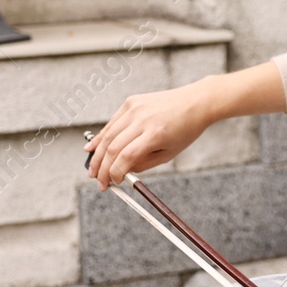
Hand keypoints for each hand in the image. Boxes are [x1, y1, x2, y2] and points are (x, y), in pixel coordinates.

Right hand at [85, 79, 211, 188]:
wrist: (195, 102)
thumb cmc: (185, 130)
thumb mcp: (169, 153)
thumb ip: (144, 163)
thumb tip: (121, 171)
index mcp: (155, 134)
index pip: (126, 157)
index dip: (115, 173)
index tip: (112, 184)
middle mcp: (142, 119)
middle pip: (113, 147)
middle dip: (102, 168)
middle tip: (98, 182)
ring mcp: (135, 108)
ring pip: (108, 134)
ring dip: (97, 155)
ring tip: (92, 170)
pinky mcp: (131, 102)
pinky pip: (112, 122)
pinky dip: (101, 137)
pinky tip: (92, 148)